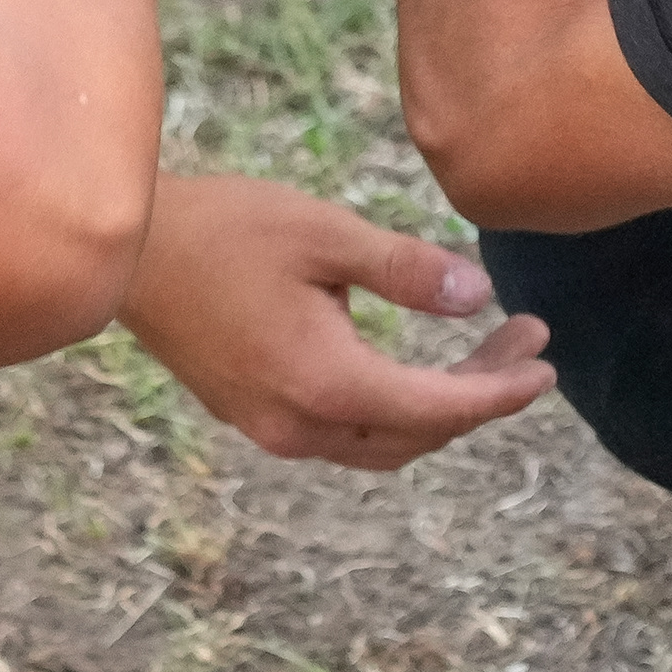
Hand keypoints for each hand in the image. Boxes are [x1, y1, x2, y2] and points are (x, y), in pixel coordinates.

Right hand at [120, 175, 555, 470]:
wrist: (125, 250)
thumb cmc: (224, 227)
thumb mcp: (324, 232)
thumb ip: (405, 269)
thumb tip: (479, 295)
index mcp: (323, 383)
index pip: (437, 409)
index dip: (499, 391)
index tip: (546, 364)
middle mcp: (298, 425)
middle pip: (415, 435)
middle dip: (480, 395)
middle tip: (525, 339)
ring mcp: (270, 428)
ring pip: (378, 444)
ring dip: (437, 408)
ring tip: (485, 352)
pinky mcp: (251, 415)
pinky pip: (342, 435)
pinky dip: (391, 409)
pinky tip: (410, 364)